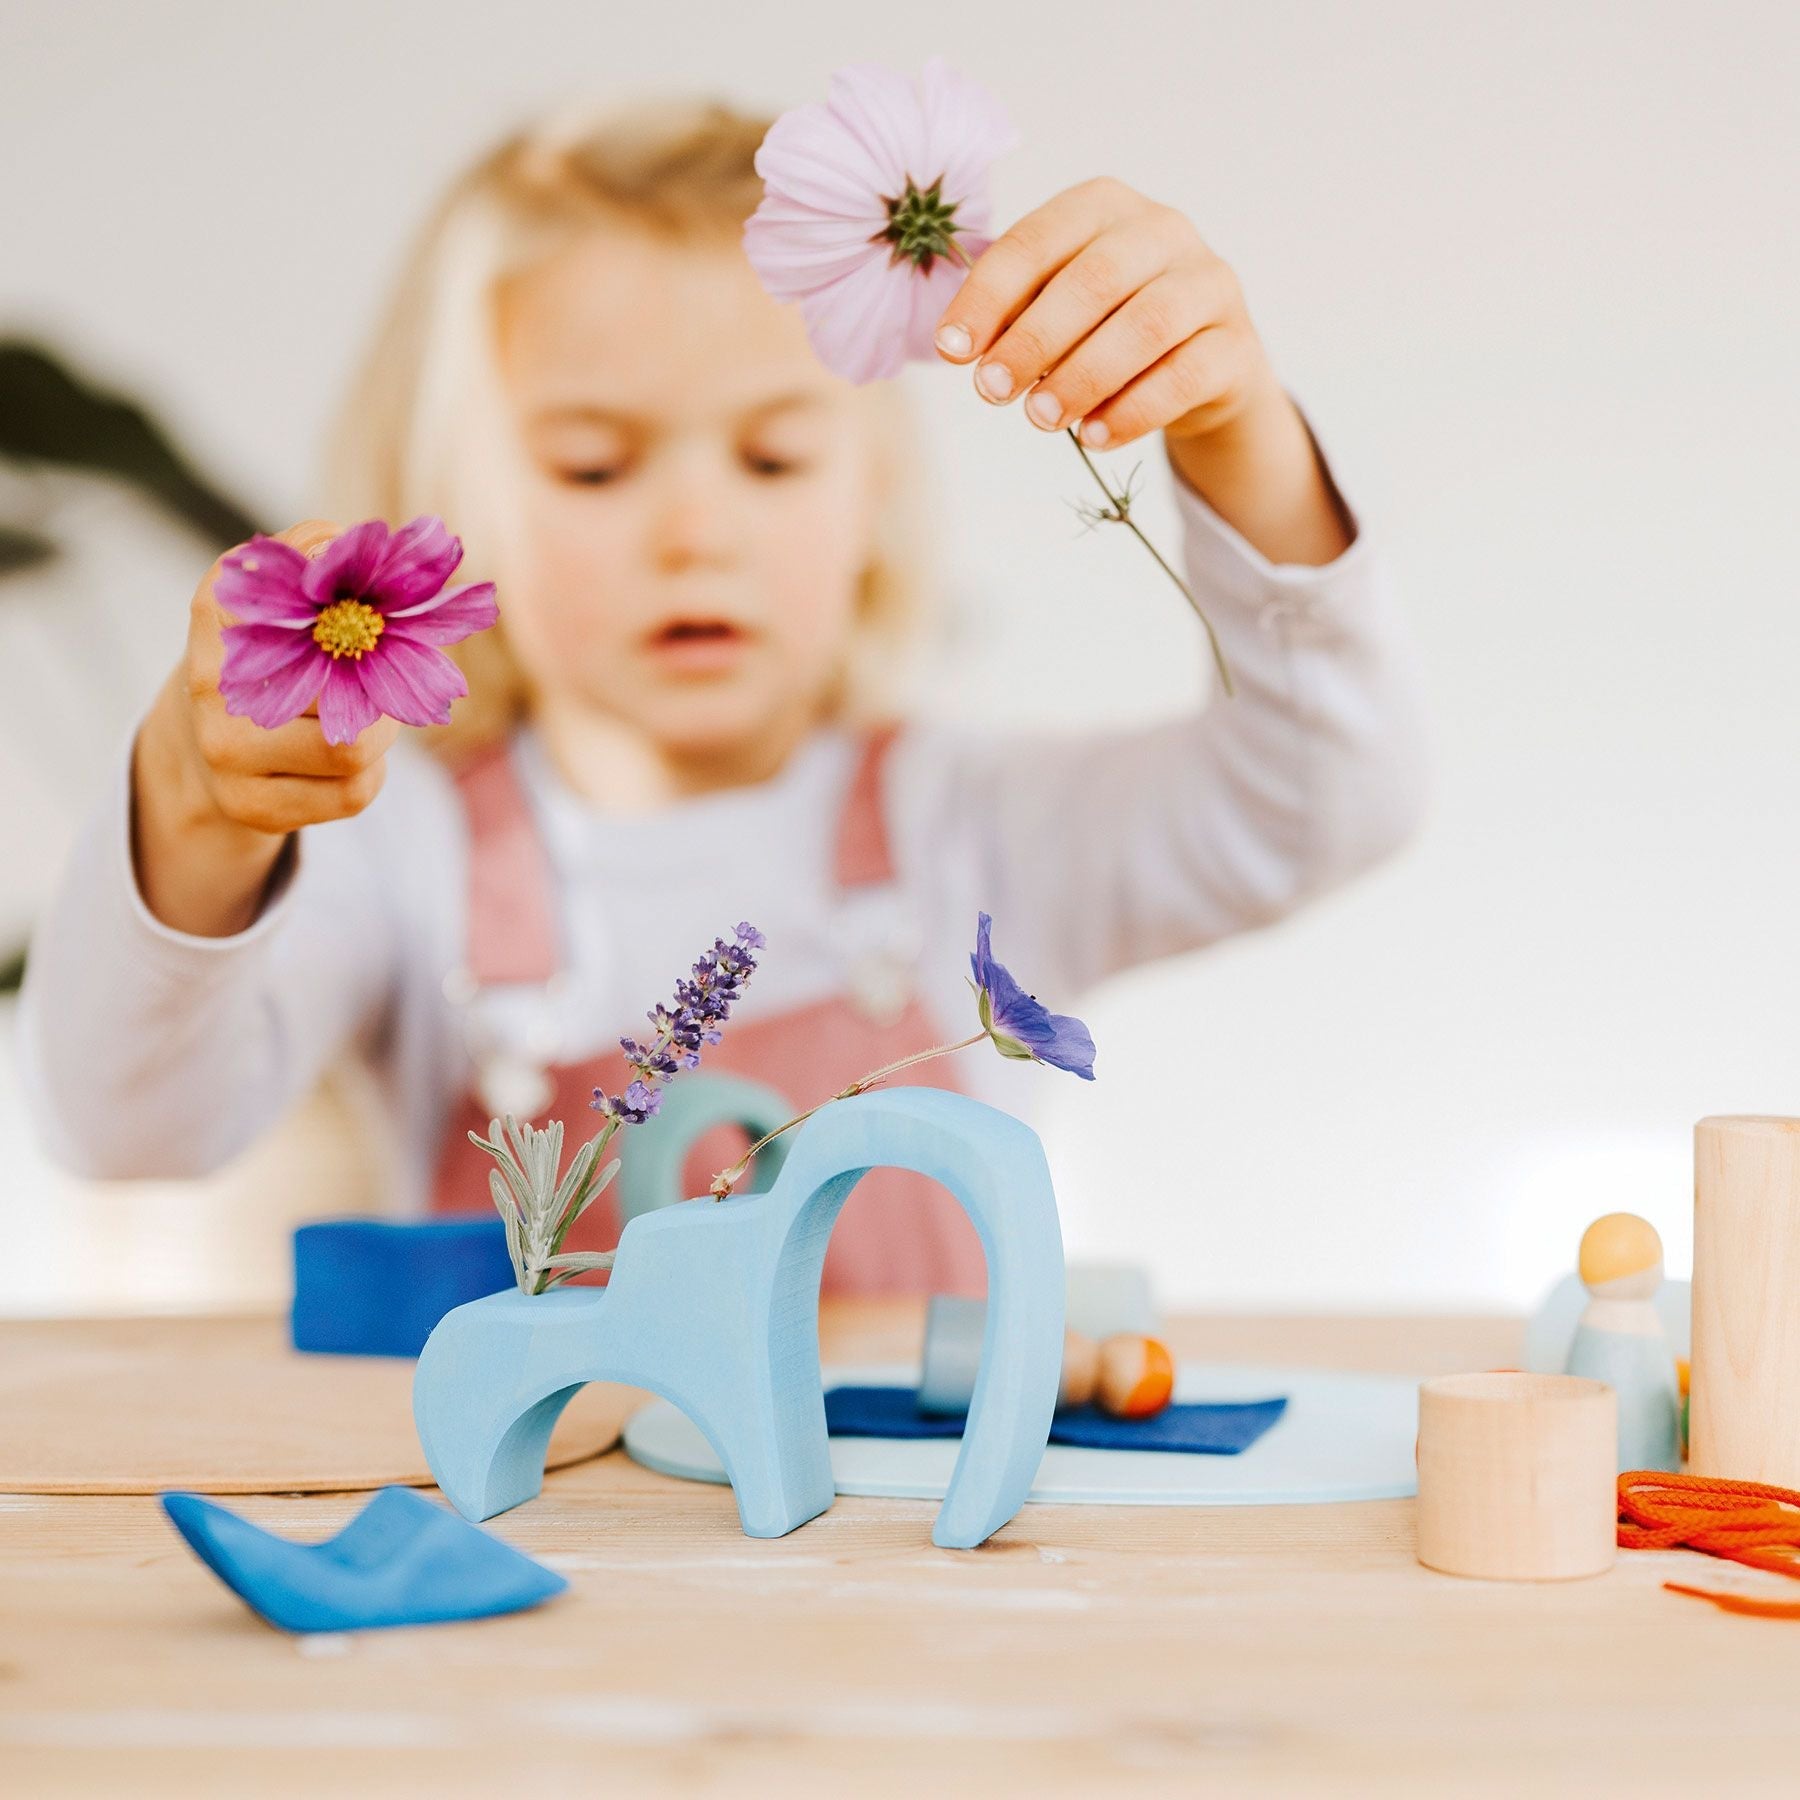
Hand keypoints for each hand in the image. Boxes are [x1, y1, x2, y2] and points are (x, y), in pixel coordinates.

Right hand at [132, 520, 399, 934]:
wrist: (203, 758)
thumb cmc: (268, 664)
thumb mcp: (276, 602)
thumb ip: (309, 559)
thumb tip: (344, 537)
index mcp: (218, 615)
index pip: (286, 592)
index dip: (338, 592)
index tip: (368, 594)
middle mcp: (213, 685)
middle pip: (343, 681)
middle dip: (380, 680)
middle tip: (380, 677)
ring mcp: (226, 754)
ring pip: (355, 747)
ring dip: (380, 732)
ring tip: (362, 719)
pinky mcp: (254, 808)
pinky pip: (354, 791)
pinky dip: (370, 774)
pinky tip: (346, 760)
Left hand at [932, 176, 1280, 450]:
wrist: (1201, 368)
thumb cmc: (1108, 329)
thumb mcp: (1057, 309)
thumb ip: (1014, 314)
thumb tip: (956, 345)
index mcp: (1104, 206)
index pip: (1037, 241)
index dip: (988, 297)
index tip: (951, 352)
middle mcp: (1162, 230)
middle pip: (1094, 280)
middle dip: (1034, 339)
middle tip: (992, 391)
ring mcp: (1208, 283)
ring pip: (1147, 325)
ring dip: (1083, 377)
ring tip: (1040, 419)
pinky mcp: (1236, 343)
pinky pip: (1185, 375)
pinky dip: (1133, 410)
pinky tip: (1093, 437)